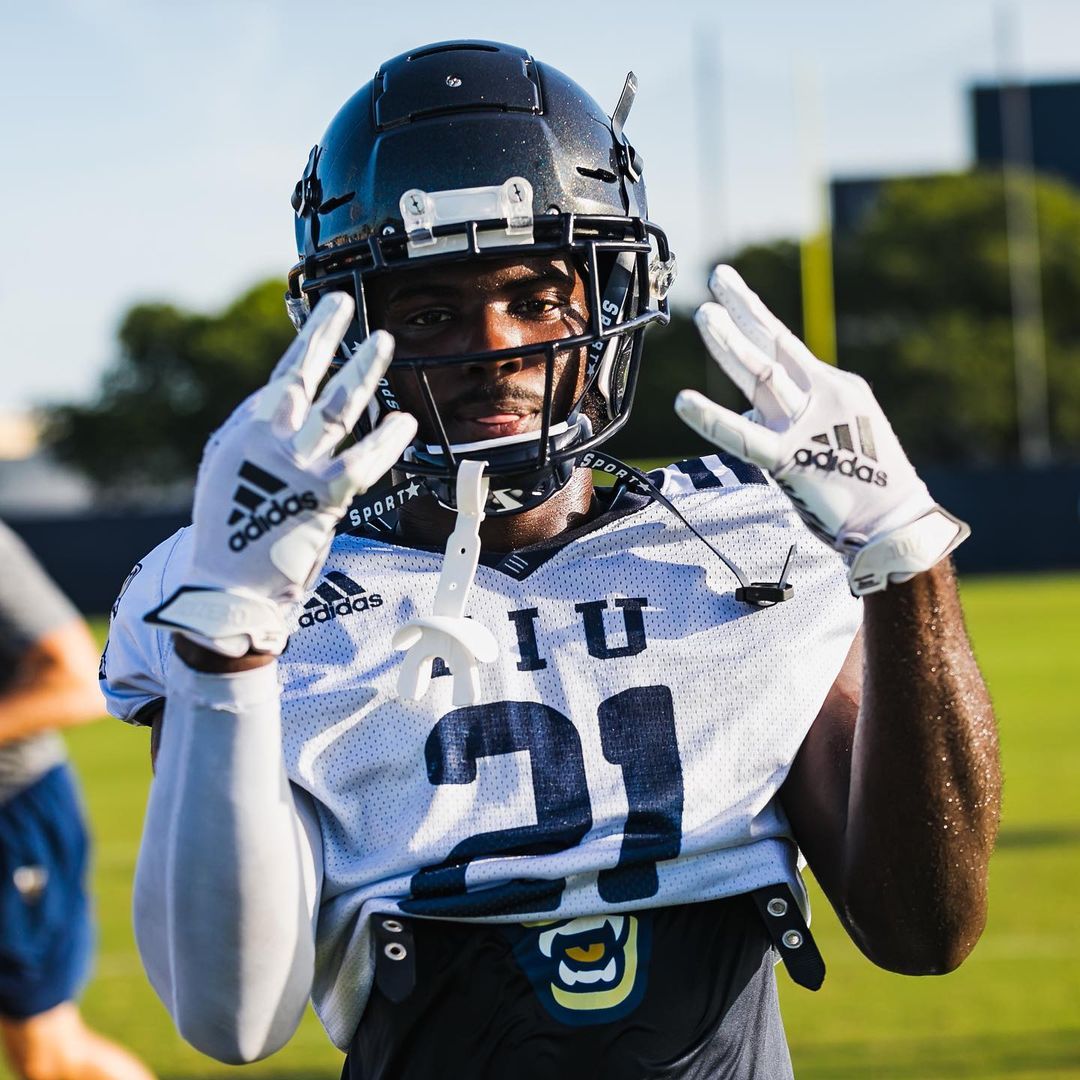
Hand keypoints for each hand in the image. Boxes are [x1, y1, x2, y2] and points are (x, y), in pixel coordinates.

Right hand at [146, 294, 417, 654]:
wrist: (226, 592)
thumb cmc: (232, 541)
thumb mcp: (230, 482)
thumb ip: (256, 447)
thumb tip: (282, 416)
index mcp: (239, 436)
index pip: (278, 385)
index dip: (303, 354)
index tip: (323, 330)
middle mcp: (261, 442)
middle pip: (299, 376)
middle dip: (322, 336)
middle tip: (341, 303)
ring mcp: (290, 466)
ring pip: (335, 405)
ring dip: (361, 370)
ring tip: (383, 341)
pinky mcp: (319, 496)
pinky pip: (362, 458)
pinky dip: (386, 438)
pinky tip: (405, 419)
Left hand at [674, 265, 967, 594]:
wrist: (896, 523)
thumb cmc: (866, 486)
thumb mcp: (833, 437)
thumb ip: (788, 421)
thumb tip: (752, 415)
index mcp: (832, 390)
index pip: (786, 345)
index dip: (755, 316)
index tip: (731, 292)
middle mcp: (821, 398)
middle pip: (772, 347)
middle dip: (741, 311)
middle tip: (716, 278)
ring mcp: (806, 425)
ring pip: (761, 376)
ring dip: (730, 343)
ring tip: (703, 312)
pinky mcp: (790, 459)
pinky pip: (742, 436)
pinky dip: (711, 419)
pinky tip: (684, 402)